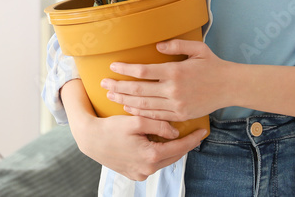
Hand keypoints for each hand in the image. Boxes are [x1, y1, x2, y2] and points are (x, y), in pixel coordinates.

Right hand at [61, 79, 206, 181]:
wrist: (90, 139)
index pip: (179, 148)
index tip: (204, 131)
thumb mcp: (136, 120)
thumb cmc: (111, 127)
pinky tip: (160, 144)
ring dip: (171, 149)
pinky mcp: (134, 175)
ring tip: (177, 137)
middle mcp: (147, 169)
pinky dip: (158, 155)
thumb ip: (158, 124)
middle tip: (194, 133)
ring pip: (163, 161)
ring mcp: (140, 174)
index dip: (193, 139)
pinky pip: (152, 164)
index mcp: (150, 156)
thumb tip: (175, 131)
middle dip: (184, 144)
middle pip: (174, 156)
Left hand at [102, 39, 233, 122]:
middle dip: (118, 86)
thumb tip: (156, 46)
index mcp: (175, 71)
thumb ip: (176, 44)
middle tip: (103, 83)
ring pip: (144, 105)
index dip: (125, 69)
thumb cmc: (212, 64)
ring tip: (111, 95)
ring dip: (125, 100)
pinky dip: (140, 112)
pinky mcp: (180, 115)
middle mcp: (173, 90)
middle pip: (139, 90)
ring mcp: (176, 104)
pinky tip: (128, 108)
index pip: (143, 71)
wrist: (230, 86)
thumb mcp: (197, 49)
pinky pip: (155, 115)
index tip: (112, 66)